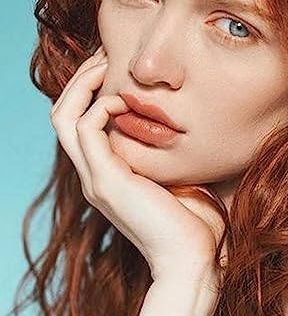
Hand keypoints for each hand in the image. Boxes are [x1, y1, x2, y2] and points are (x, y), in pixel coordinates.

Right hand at [50, 45, 227, 291]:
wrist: (193, 260)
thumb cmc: (195, 224)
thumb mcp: (180, 181)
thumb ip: (169, 155)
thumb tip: (183, 128)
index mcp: (111, 176)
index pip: (85, 125)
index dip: (94, 92)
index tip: (117, 68)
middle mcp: (96, 176)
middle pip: (65, 115)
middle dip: (82, 81)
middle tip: (105, 55)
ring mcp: (96, 179)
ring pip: (65, 118)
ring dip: (83, 86)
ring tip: (106, 63)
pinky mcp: (106, 182)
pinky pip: (86, 130)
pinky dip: (100, 107)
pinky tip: (124, 102)